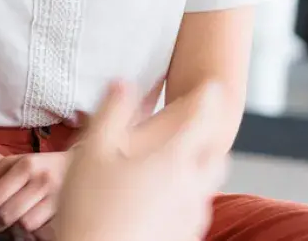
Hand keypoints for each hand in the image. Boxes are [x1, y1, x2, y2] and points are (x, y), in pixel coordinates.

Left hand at [0, 152, 69, 237]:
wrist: (82, 165)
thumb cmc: (40, 166)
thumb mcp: (15, 162)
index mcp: (25, 165)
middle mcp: (42, 181)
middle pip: (6, 216)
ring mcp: (57, 199)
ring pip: (23, 227)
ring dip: (10, 232)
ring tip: (4, 228)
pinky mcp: (67, 213)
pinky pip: (40, 232)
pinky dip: (27, 235)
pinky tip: (22, 230)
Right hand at [55, 81, 227, 240]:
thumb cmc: (90, 207)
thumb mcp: (91, 150)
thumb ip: (110, 112)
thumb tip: (122, 83)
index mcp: (172, 162)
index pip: (202, 121)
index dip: (209, 99)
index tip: (213, 87)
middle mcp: (191, 190)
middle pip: (217, 159)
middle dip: (211, 140)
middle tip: (200, 128)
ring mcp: (191, 219)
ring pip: (207, 189)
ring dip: (198, 171)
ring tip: (179, 164)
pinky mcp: (183, 240)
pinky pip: (194, 213)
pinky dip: (186, 199)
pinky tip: (163, 200)